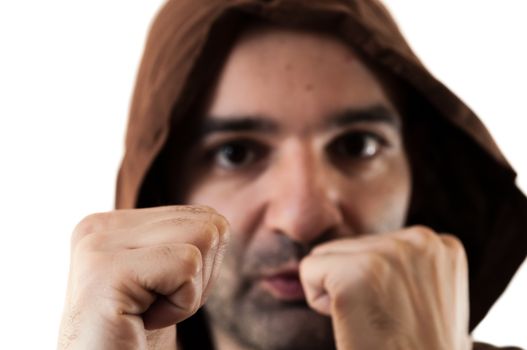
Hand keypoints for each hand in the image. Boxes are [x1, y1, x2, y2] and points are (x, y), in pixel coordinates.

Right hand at [58, 205, 228, 349]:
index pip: (203, 216)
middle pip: (208, 223)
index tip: (159, 297)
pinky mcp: (107, 271)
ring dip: (190, 291)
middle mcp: (98, 227)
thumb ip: (184, 241)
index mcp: (112, 223)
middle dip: (199, 277)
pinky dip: (181, 306)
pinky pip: (187, 267)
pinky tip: (141, 323)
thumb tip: (220, 222)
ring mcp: (98, 246)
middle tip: (155, 308)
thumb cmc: (138, 338)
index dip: (201, 267)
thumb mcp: (164, 279)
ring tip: (146, 313)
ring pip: (204, 237)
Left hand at [300, 226, 471, 349]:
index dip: (379, 284)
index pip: (377, 244)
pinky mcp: (352, 274)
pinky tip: (351, 325)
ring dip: (339, 292)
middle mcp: (419, 240)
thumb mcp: (433, 300)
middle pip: (351, 246)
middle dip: (356, 285)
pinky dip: (319, 302)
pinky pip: (309, 270)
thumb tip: (380, 263)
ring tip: (371, 324)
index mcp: (440, 245)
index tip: (403, 315)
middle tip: (385, 323)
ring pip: (328, 256)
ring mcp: (386, 254)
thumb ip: (411, 270)